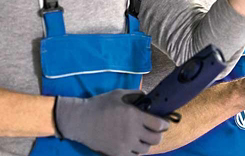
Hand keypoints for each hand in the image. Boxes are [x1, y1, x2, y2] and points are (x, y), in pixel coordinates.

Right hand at [55, 89, 169, 155]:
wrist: (80, 120)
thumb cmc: (99, 105)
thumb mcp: (119, 94)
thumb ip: (135, 95)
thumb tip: (147, 97)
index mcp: (134, 115)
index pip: (159, 124)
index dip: (164, 124)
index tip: (164, 123)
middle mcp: (132, 131)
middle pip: (156, 139)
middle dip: (158, 135)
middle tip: (155, 131)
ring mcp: (125, 144)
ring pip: (146, 149)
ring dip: (146, 143)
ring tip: (142, 138)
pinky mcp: (118, 153)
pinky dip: (136, 152)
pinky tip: (133, 145)